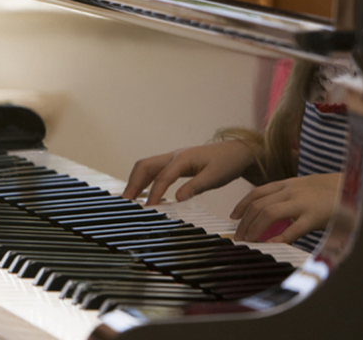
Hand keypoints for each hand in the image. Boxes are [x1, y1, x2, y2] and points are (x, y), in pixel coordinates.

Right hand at [121, 140, 257, 204]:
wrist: (237, 152)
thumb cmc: (227, 163)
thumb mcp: (215, 177)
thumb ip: (195, 187)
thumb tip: (177, 198)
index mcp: (182, 158)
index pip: (162, 177)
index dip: (153, 193)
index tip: (148, 209)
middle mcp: (173, 156)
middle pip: (145, 166)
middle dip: (133, 183)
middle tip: (125, 201)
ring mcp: (173, 158)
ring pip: (146, 166)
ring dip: (136, 181)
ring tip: (129, 198)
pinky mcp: (175, 163)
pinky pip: (154, 170)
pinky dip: (144, 180)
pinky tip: (143, 192)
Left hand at [232, 173, 340, 242]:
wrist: (357, 187)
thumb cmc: (330, 191)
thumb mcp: (305, 187)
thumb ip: (287, 197)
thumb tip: (268, 213)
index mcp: (288, 184)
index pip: (256, 192)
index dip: (242, 205)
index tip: (233, 217)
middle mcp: (291, 191)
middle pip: (258, 205)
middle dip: (244, 221)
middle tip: (238, 236)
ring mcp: (303, 202)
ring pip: (269, 213)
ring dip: (255, 228)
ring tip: (249, 241)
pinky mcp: (315, 216)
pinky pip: (293, 228)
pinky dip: (279, 238)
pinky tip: (271, 246)